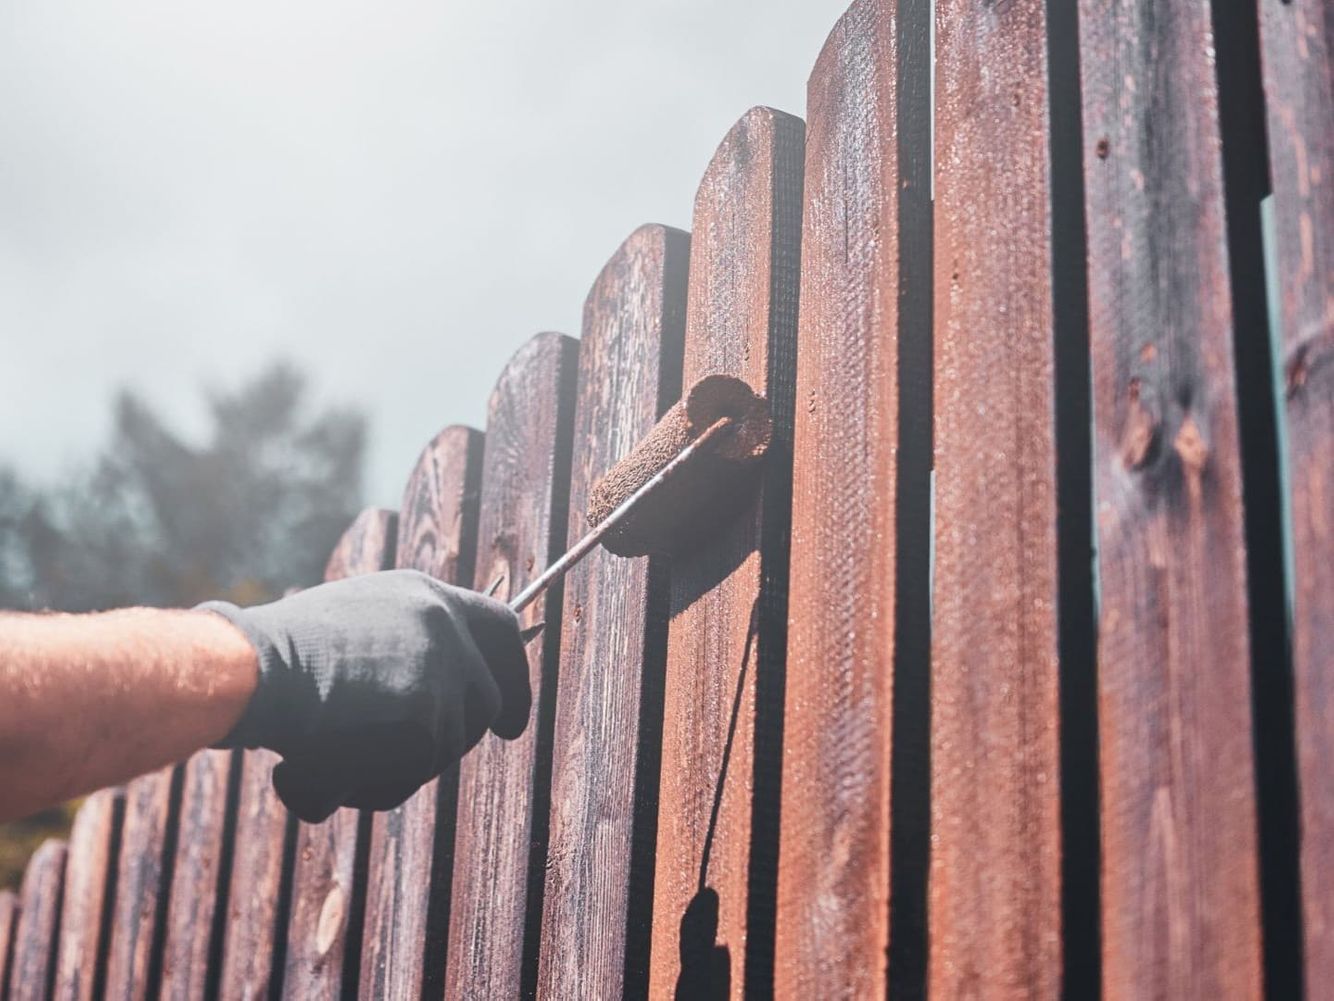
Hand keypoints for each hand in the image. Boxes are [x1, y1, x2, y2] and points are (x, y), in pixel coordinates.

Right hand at [198, 569, 529, 821]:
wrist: (248, 670)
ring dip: (383, 771)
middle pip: (484, 705)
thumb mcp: (344, 633)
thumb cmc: (270, 660)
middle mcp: (445, 625)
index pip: (501, 631)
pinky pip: (402, 779)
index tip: (512, 723)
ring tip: (316, 757)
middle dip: (449, 745)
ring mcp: (442, 670)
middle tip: (406, 763)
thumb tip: (414, 716)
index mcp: (425, 596)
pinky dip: (353, 789)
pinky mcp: (430, 717)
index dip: (515, 680)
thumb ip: (391, 657)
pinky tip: (304, 770)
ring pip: (438, 754)